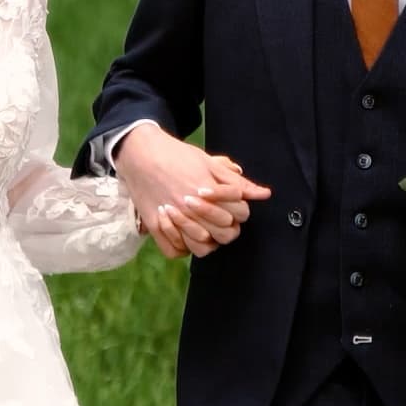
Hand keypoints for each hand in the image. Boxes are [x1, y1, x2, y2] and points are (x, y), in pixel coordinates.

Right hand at [119, 124, 270, 258]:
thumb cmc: (177, 155)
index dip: (239, 210)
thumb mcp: (209, 163)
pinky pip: (175, 251)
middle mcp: (193, 208)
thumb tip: (264, 194)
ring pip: (202, 247)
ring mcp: (174, 219)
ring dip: (207, 240)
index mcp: (209, 191)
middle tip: (218, 217)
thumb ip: (237, 183)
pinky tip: (185, 236)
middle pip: (225, 233)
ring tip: (203, 227)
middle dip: (227, 226)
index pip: (240, 213)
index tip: (229, 204)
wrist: (141, 154)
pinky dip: (182, 247)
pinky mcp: (155, 226)